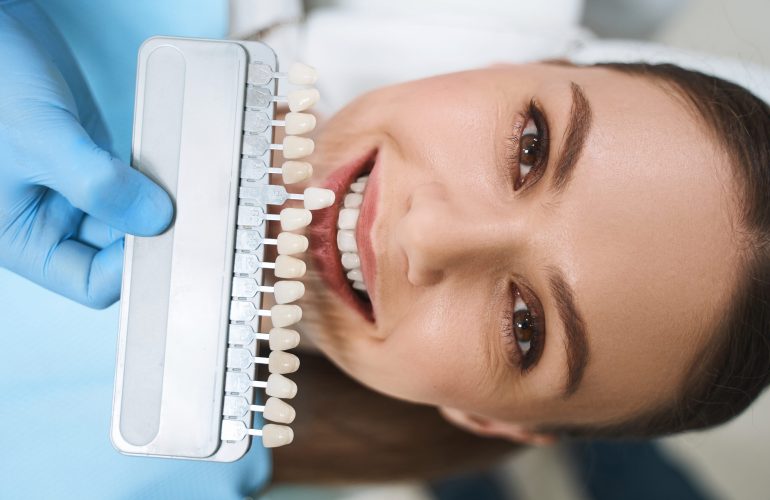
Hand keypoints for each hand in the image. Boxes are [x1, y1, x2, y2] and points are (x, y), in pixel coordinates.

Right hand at [0, 4, 171, 307]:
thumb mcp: (40, 140)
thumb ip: (96, 184)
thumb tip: (156, 219)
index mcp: (23, 237)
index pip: (89, 282)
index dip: (130, 270)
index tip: (167, 241)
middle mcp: (50, 220)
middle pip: (118, 253)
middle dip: (153, 236)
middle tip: (194, 218)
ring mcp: (76, 191)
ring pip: (131, 216)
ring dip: (159, 205)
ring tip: (191, 191)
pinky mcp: (95, 161)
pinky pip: (135, 182)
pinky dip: (156, 177)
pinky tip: (178, 166)